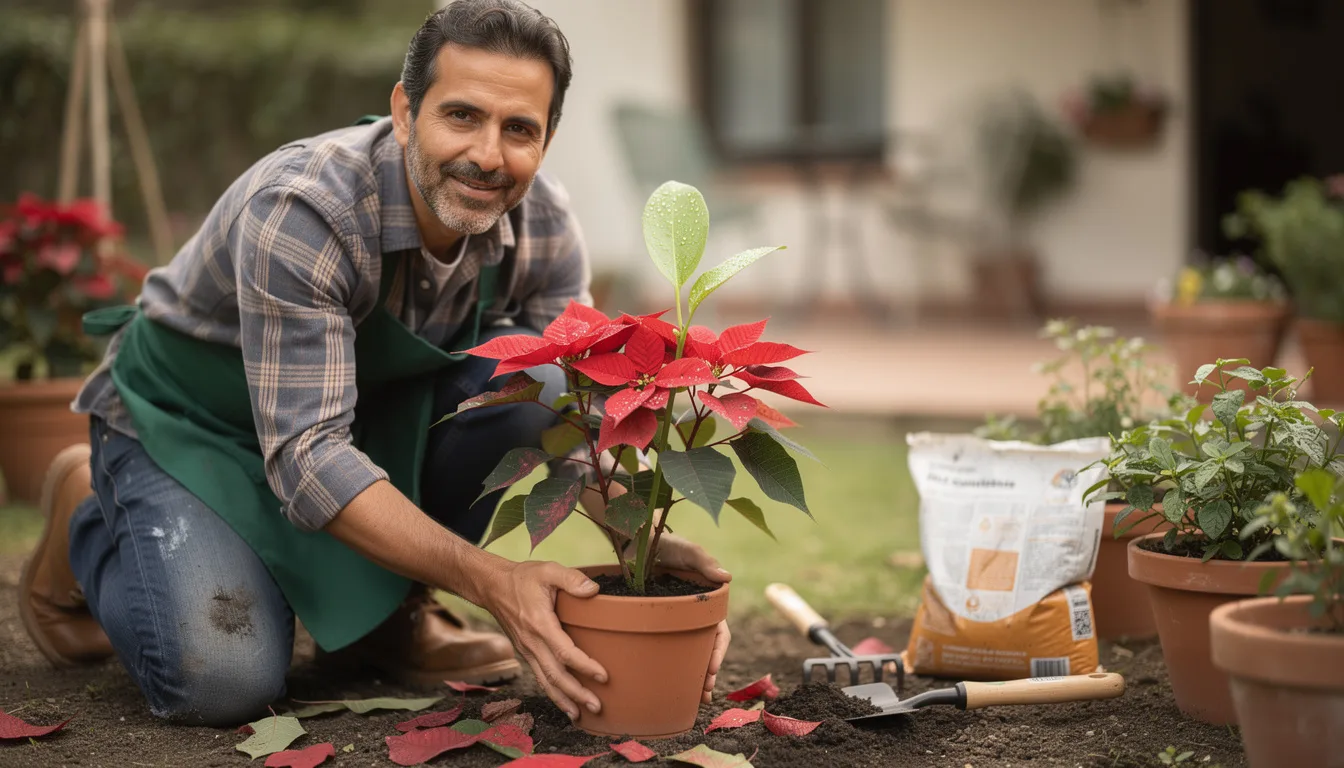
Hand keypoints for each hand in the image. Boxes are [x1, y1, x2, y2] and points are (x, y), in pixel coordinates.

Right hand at [479, 560, 607, 720]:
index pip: (564, 652)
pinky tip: (564, 703)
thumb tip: (593, 590)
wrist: (492, 586)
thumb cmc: (523, 578)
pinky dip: (553, 693)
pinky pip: (540, 677)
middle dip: (576, 693)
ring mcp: (527, 650)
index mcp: (540, 623)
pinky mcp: (526, 653)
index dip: (584, 666)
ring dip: (564, 700)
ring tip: (581, 714)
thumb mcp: (548, 570)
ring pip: (546, 681)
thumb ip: (571, 578)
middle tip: (597, 706)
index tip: (603, 676)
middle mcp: (532, 642)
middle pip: (555, 675)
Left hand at [653, 534, 732, 703]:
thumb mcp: (688, 551)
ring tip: (691, 697)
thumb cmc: (667, 543)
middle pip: (706, 650)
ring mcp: (675, 621)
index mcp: (708, 602)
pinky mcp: (656, 622)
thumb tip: (727, 577)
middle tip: (703, 693)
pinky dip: (670, 664)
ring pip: (688, 652)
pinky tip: (667, 680)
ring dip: (691, 674)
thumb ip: (705, 562)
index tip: (710, 670)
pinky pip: (666, 645)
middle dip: (707, 673)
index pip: (719, 633)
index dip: (717, 653)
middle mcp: (695, 615)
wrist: (636, 540)